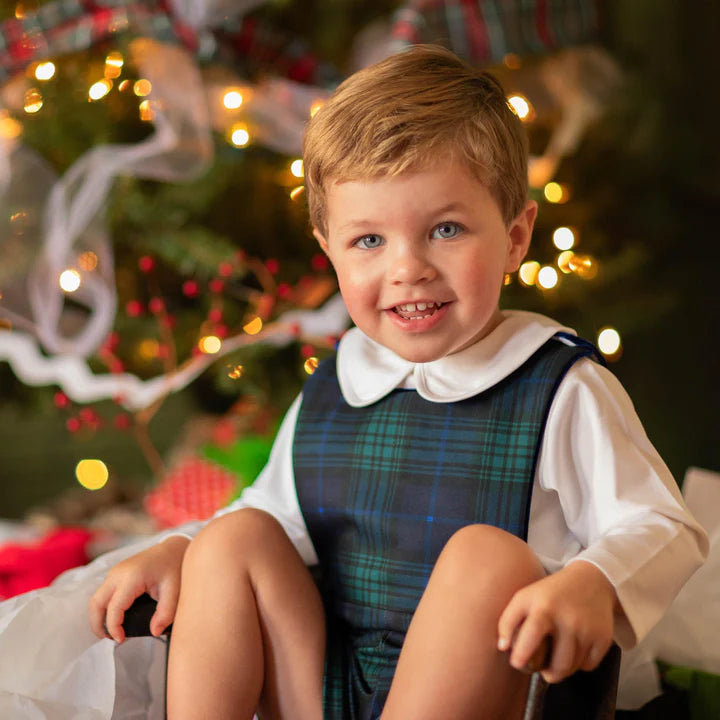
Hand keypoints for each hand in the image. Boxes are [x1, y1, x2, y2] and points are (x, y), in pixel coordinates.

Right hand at [88, 535, 188, 642]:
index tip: (121, 639)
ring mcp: (115, 572)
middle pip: (96, 603)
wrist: (172, 548)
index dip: (114, 627)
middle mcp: (118, 573)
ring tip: (112, 632)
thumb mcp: (174, 590)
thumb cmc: (174, 567)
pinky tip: (114, 619)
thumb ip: (166, 613)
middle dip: (98, 625)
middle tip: (111, 639)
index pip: (114, 607)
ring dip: (99, 617)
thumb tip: (154, 632)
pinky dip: (103, 609)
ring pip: (96, 599)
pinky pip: (103, 594)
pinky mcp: (115, 574)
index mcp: (132, 576)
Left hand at [497, 560, 616, 682]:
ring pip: (573, 668)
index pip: (532, 635)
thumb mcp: (525, 597)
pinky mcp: (603, 638)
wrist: (591, 580)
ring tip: (557, 656)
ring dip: (562, 668)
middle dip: (548, 673)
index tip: (517, 664)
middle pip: (558, 664)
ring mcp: (587, 630)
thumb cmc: (551, 592)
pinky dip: (580, 663)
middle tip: (543, 668)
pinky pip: (588, 665)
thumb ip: (509, 620)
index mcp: (545, 607)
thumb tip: (503, 647)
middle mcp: (568, 619)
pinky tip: (575, 647)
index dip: (522, 653)